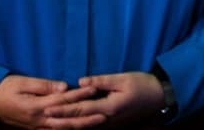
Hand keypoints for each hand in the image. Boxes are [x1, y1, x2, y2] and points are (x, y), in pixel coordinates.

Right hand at [0, 75, 99, 129]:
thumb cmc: (6, 88)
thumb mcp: (23, 82)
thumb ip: (44, 85)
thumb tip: (65, 86)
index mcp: (36, 107)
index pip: (63, 100)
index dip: (79, 94)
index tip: (94, 88)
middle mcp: (39, 120)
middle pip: (67, 119)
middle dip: (86, 116)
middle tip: (104, 113)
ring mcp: (37, 127)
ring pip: (63, 128)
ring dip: (80, 125)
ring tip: (98, 122)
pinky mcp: (36, 128)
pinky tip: (80, 128)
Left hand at [42, 72, 165, 127]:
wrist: (159, 97)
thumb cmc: (142, 85)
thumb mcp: (123, 79)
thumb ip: (101, 81)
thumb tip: (80, 82)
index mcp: (108, 108)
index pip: (80, 109)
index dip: (63, 109)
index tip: (47, 108)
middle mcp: (106, 119)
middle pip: (78, 123)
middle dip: (60, 122)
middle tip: (43, 120)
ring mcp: (109, 123)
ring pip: (83, 127)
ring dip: (67, 126)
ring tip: (51, 124)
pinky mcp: (111, 122)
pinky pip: (90, 126)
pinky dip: (78, 126)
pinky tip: (69, 124)